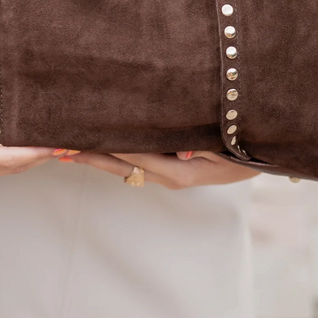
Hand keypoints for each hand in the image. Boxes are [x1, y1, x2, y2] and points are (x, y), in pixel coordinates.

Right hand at [0, 86, 63, 187]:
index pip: (10, 159)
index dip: (38, 154)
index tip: (60, 146)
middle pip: (13, 168)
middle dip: (41, 157)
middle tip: (67, 144)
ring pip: (4, 170)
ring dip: (27, 159)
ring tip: (51, 144)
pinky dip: (11, 159)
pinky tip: (18, 146)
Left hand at [66, 150, 259, 188]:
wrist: (258, 160)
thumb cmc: (244, 148)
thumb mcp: (226, 147)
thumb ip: (201, 146)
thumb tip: (179, 149)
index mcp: (179, 171)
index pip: (133, 156)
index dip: (105, 148)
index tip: (79, 141)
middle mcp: (169, 176)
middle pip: (120, 167)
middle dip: (89, 158)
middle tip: (59, 150)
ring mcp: (168, 175)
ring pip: (124, 168)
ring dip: (96, 159)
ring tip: (67, 151)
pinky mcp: (169, 170)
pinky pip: (135, 165)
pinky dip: (113, 157)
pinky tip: (97, 149)